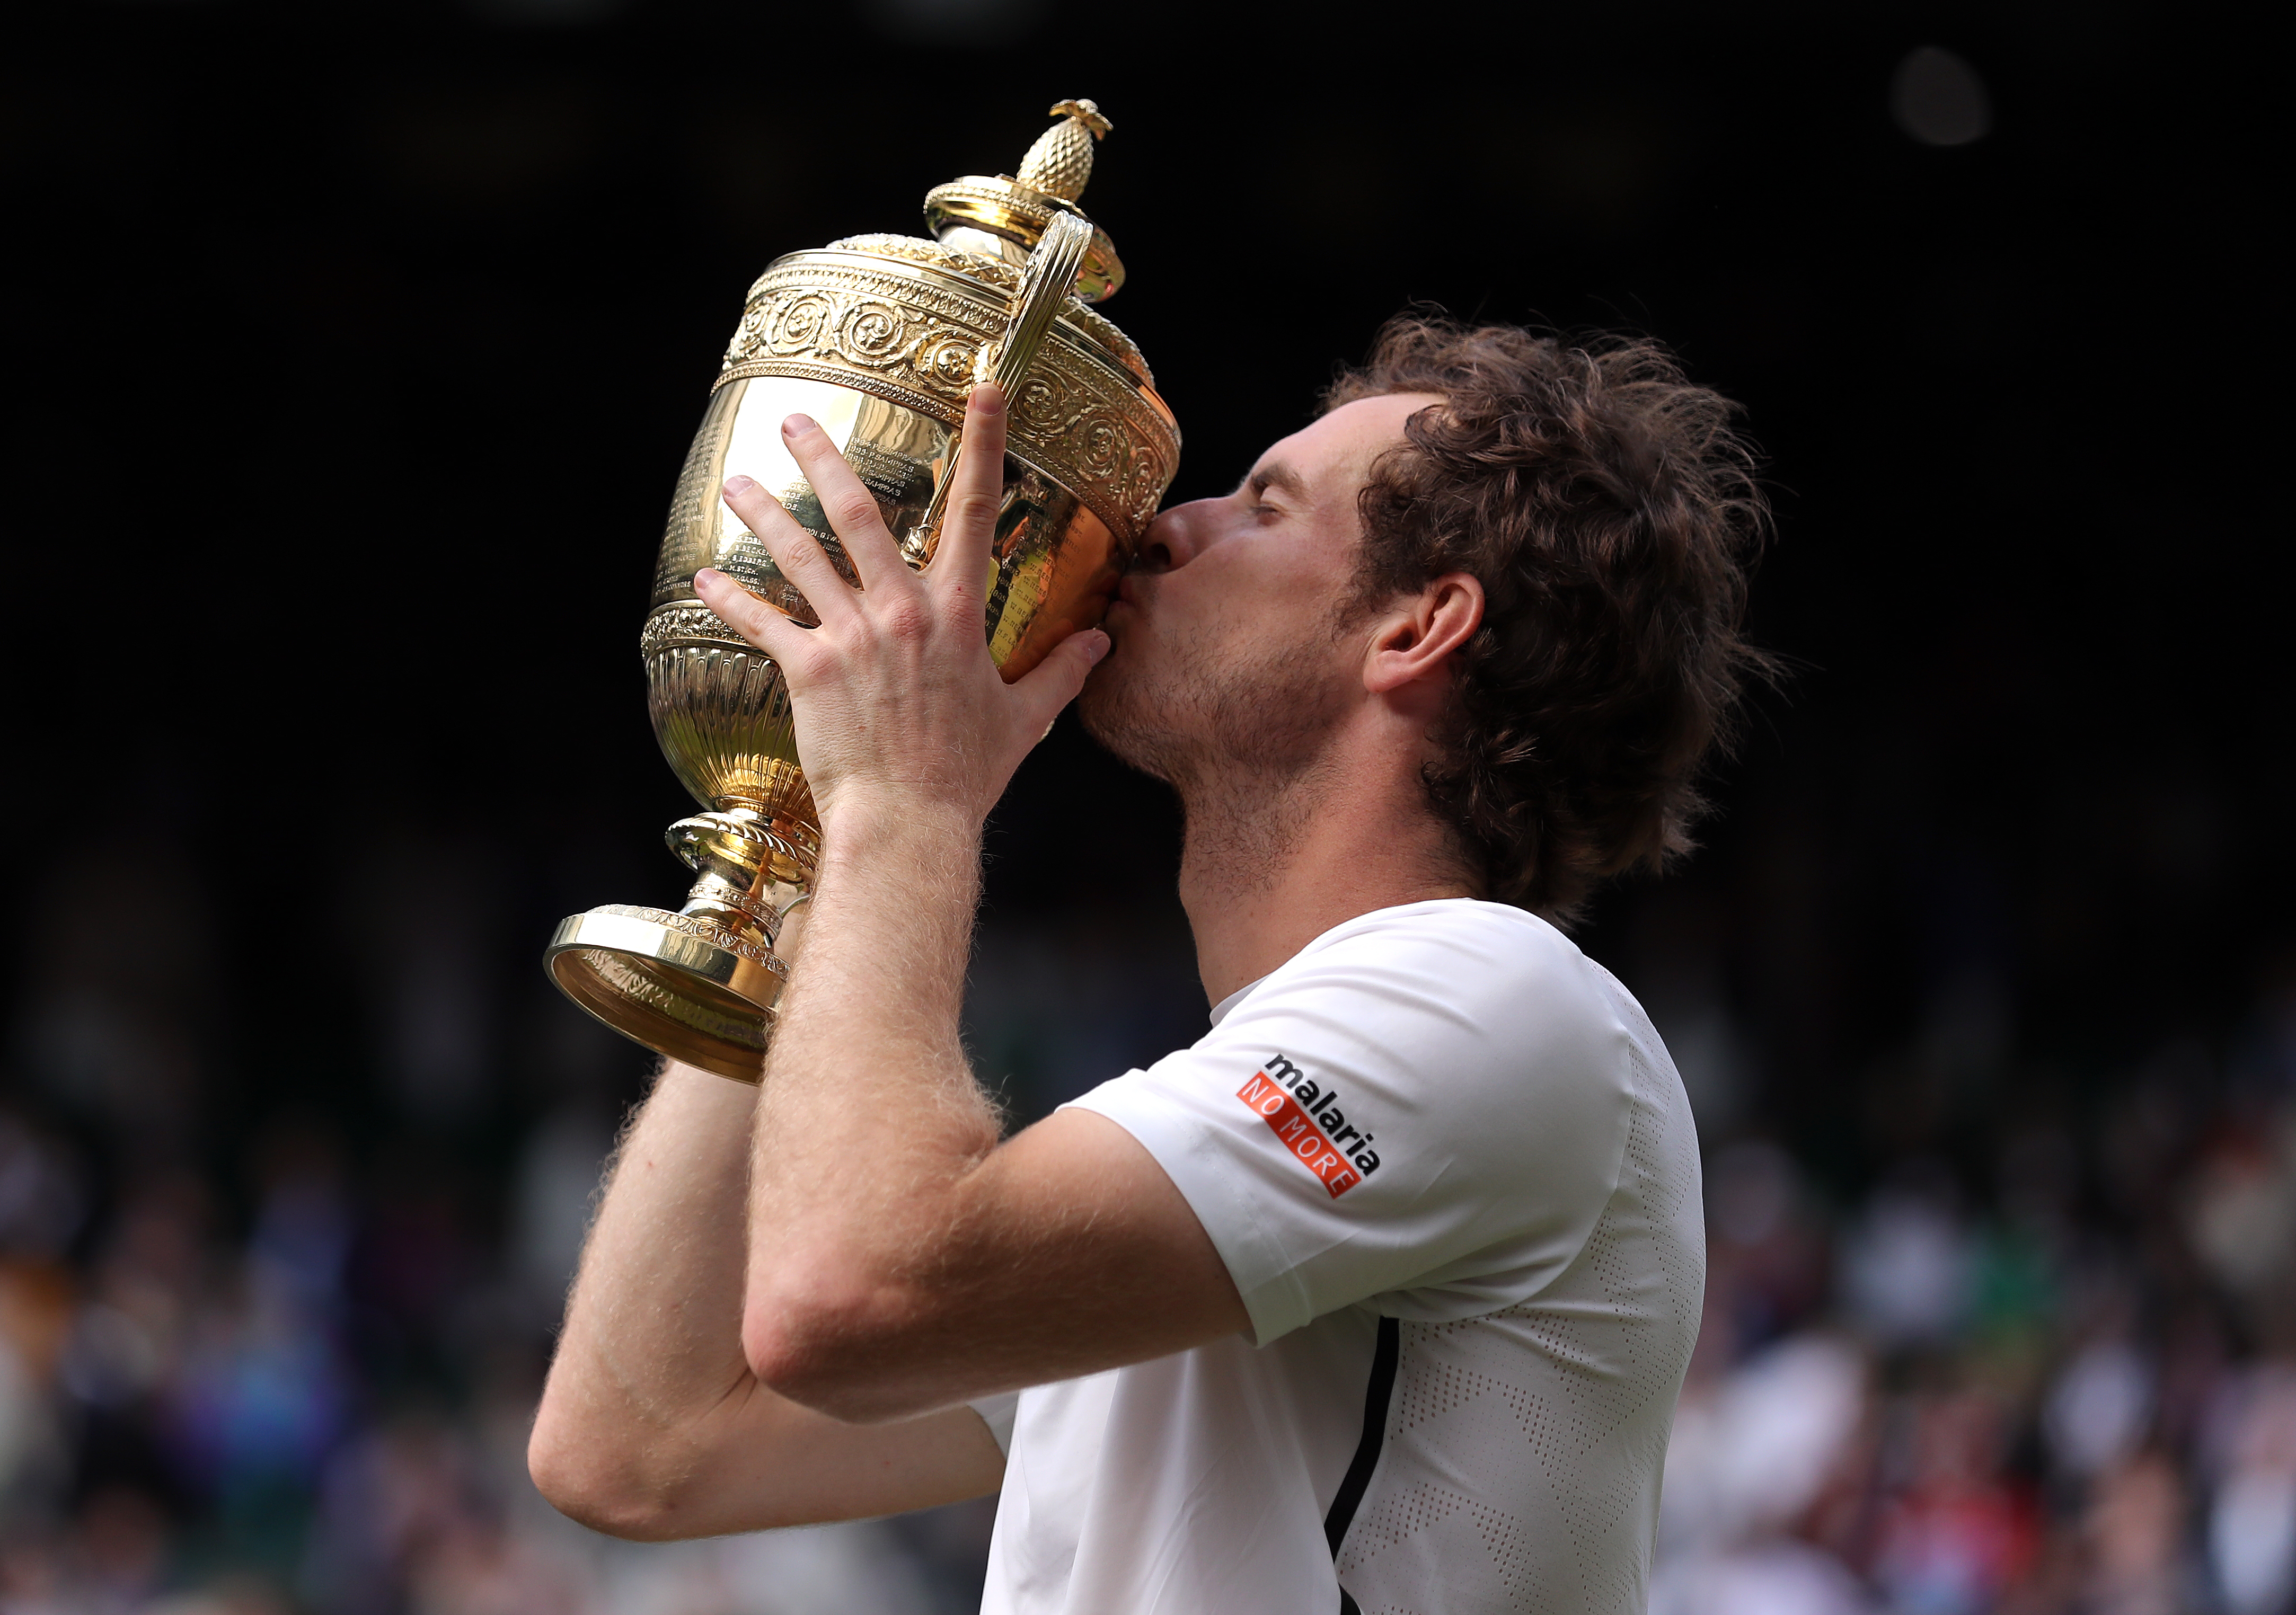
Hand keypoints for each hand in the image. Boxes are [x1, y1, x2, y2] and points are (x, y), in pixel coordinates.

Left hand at [696, 384, 1108, 832]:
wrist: (911, 821)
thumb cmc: (967, 773)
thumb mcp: (1024, 718)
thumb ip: (1060, 673)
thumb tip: (1099, 644)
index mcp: (957, 612)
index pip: (974, 510)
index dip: (982, 442)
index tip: (981, 388)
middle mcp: (903, 610)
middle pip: (858, 514)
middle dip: (824, 458)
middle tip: (796, 419)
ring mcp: (852, 636)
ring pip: (799, 555)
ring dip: (764, 513)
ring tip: (737, 481)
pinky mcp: (810, 670)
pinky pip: (762, 623)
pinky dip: (731, 599)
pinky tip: (706, 578)